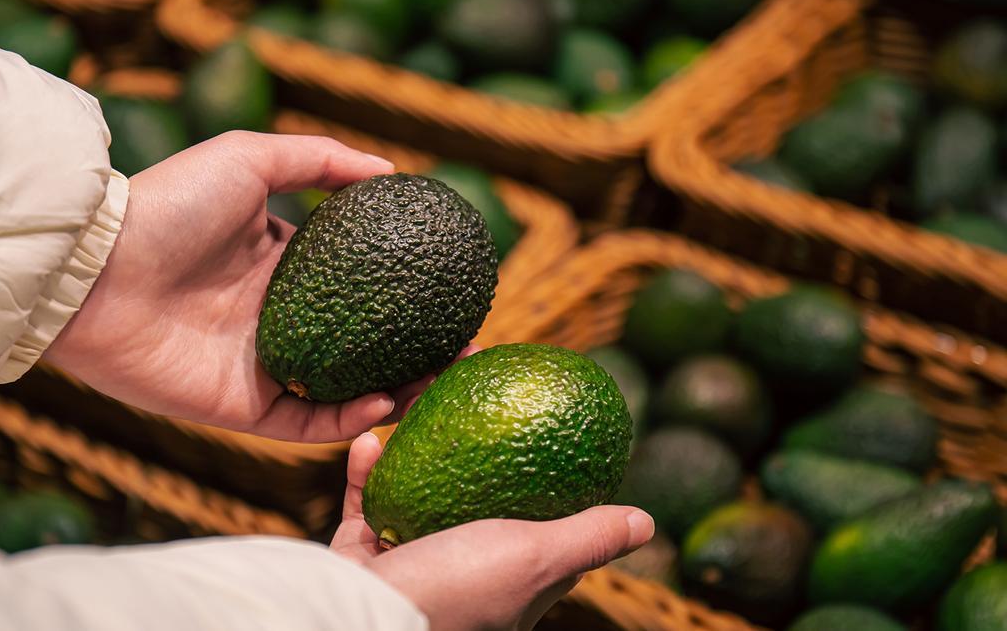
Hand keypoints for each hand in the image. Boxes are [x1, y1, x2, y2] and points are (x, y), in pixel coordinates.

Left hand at [46, 131, 440, 441]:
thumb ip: (319, 159)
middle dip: (417, 348)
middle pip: (362, 342)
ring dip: (397, 389)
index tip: (451, 286)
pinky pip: (307, 422)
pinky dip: (347, 419)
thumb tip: (391, 169)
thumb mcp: (249, 158)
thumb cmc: (167, 204)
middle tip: (465, 343)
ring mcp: (262, 366)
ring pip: (345, 389)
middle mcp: (277, 319)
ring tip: (442, 377)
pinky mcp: (241, 407)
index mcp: (280, 265)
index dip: (403, 289)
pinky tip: (384, 400)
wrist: (95, 268)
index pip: (357, 283)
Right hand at [332, 433, 654, 630]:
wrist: (361, 615)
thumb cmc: (456, 591)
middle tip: (474, 398)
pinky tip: (373, 438)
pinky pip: (367, 500)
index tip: (545, 432)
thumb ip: (586, 540)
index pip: (539, 530)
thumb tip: (645, 522)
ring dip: (416, 446)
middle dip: (473, 447)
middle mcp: (460, 574)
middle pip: (473, 497)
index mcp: (506, 585)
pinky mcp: (365, 554)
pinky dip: (368, 469)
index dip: (546, 485)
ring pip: (416, 490)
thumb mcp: (535, 559)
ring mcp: (411, 562)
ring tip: (422, 402)